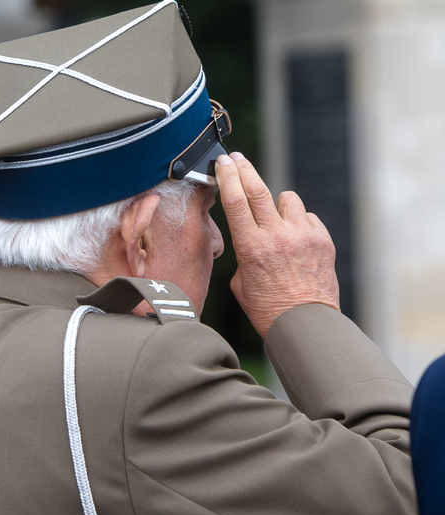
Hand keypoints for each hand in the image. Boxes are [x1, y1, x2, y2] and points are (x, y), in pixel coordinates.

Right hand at [216, 152, 339, 337]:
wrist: (305, 325)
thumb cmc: (267, 308)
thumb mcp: (241, 282)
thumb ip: (244, 253)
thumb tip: (250, 239)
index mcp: (251, 247)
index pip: (235, 202)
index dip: (227, 177)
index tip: (223, 162)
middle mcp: (277, 236)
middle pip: (258, 189)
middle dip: (244, 170)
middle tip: (236, 158)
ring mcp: (302, 236)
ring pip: (287, 199)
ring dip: (278, 204)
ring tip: (276, 220)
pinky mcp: (323, 240)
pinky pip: (307, 218)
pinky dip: (300, 223)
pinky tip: (296, 240)